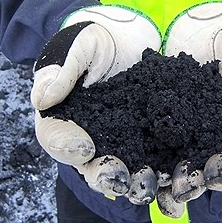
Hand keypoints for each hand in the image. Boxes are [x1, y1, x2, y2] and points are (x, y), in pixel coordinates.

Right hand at [31, 5, 161, 201]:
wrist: (129, 37)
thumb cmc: (96, 40)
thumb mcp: (78, 45)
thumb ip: (62, 68)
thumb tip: (43, 99)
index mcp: (65, 118)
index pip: (56, 137)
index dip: (66, 145)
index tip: (84, 147)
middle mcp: (91, 139)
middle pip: (90, 166)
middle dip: (105, 175)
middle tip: (120, 177)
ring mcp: (122, 145)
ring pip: (124, 173)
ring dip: (136, 184)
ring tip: (150, 185)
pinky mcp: (152, 144)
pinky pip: (156, 166)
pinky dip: (166, 179)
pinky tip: (178, 185)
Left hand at [162, 2, 221, 202]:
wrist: (205, 35)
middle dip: (215, 176)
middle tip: (203, 177)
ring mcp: (194, 143)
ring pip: (190, 172)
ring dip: (181, 185)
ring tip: (169, 188)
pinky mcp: (163, 137)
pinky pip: (157, 158)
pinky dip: (149, 170)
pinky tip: (138, 174)